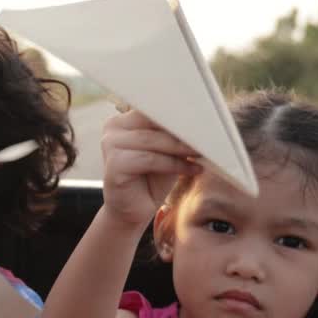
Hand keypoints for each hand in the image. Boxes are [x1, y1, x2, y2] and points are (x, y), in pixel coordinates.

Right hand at [100, 109, 201, 229]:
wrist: (134, 210)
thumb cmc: (152, 178)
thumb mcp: (167, 150)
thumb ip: (173, 133)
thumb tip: (199, 119)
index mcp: (124, 120)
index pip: (154, 108)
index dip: (178, 113)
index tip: (204, 119)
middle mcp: (113, 128)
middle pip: (152, 121)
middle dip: (182, 130)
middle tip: (207, 136)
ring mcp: (110, 145)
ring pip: (151, 140)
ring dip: (181, 148)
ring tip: (202, 154)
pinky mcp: (113, 165)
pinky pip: (149, 159)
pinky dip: (173, 164)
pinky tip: (191, 170)